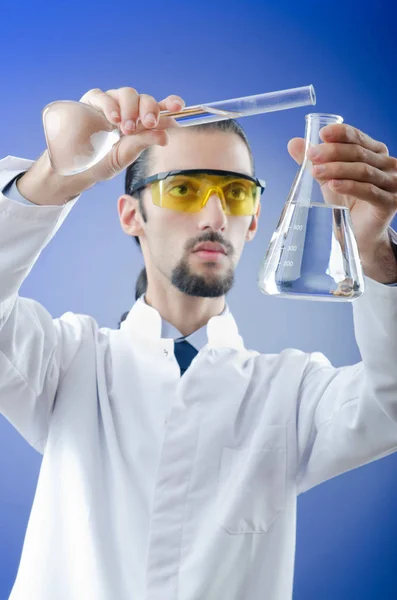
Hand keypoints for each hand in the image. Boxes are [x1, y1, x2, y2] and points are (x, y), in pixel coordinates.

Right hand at [18, 88, 184, 205]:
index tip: (179, 107)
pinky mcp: (91, 102)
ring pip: (126, 93)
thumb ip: (143, 143)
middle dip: (150, 109)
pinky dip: (110, 105)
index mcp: (141, 122)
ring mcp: (110, 104)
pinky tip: (113, 119)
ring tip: (127, 128)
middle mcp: (128, 110)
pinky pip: (102, 95)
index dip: (170, 104)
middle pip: (144, 98)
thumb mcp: (125, 156)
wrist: (76, 169)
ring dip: (130, 108)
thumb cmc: (103, 163)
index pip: (159, 109)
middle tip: (150, 123)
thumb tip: (165, 136)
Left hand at [288, 124, 396, 282]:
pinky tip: (333, 185)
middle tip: (311, 155)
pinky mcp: (390, 202)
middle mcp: (388, 165)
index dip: (341, 133)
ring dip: (337, 168)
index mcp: (376, 153)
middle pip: (359, 153)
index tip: (321, 134)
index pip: (358, 138)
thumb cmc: (348, 203)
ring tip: (316, 171)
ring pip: (363, 170)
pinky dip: (349, 186)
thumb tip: (294, 143)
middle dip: (333, 152)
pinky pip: (369, 191)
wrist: (360, 233)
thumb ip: (316, 161)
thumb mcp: (329, 179)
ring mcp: (392, 183)